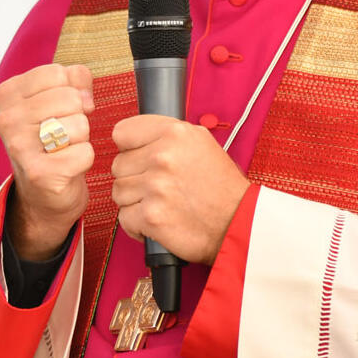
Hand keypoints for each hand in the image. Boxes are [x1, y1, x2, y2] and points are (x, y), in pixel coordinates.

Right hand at [0, 63, 94, 260]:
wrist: (42, 193)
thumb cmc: (51, 139)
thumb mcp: (59, 99)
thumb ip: (75, 79)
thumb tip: (84, 93)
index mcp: (7, 94)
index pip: (57, 73)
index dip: (71, 89)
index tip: (61, 108)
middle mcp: (7, 119)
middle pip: (70, 98)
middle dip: (78, 115)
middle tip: (63, 133)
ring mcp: (20, 147)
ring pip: (79, 124)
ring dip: (81, 138)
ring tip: (64, 149)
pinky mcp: (39, 174)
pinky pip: (85, 153)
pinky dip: (84, 160)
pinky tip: (67, 167)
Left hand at [111, 115, 249, 264]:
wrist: (238, 222)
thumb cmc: (221, 186)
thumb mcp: (201, 142)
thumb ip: (167, 135)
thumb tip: (136, 137)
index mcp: (175, 132)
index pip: (122, 133)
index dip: (130, 148)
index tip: (141, 158)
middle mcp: (163, 156)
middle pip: (118, 165)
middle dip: (133, 178)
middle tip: (158, 187)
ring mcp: (156, 186)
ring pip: (118, 191)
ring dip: (134, 201)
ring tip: (159, 203)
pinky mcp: (151, 216)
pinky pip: (124, 218)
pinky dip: (137, 225)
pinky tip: (157, 221)